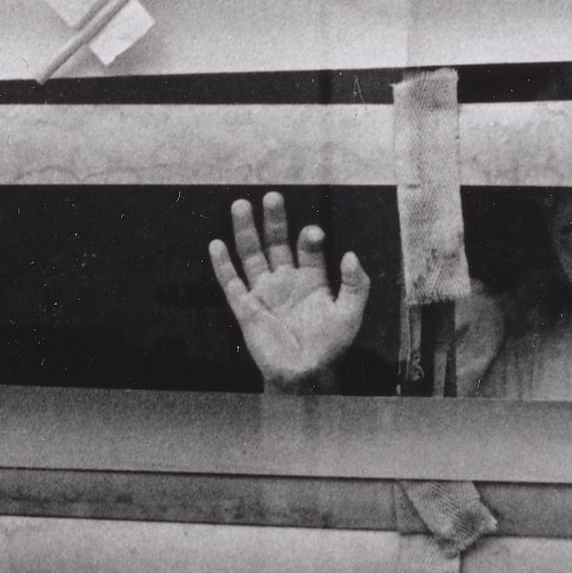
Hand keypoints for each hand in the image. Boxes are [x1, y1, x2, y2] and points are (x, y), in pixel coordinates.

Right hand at [209, 192, 368, 393]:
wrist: (305, 376)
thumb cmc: (330, 346)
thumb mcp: (351, 314)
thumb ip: (355, 285)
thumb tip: (350, 255)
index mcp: (312, 279)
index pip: (308, 248)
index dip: (310, 237)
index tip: (313, 233)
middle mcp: (286, 280)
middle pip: (277, 243)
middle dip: (274, 221)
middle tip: (272, 197)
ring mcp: (264, 293)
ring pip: (252, 255)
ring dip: (246, 232)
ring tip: (241, 205)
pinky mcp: (246, 309)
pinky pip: (231, 283)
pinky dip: (223, 265)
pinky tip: (216, 244)